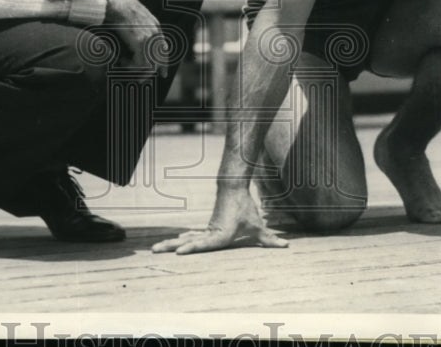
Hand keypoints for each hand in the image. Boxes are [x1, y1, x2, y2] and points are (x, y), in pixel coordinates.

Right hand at [104, 0, 164, 71]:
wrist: (116, 1)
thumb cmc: (120, 8)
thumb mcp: (136, 17)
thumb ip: (140, 28)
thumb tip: (135, 40)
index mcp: (155, 27)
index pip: (164, 50)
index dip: (163, 63)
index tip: (163, 74)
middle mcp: (155, 33)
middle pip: (158, 60)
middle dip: (150, 73)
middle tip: (140, 79)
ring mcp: (149, 37)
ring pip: (150, 65)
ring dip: (137, 71)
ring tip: (126, 69)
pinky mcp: (140, 41)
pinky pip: (141, 63)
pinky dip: (131, 67)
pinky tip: (122, 62)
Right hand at [151, 185, 288, 254]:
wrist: (232, 188)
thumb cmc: (245, 208)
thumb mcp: (257, 225)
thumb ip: (269, 238)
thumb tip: (285, 246)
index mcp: (219, 234)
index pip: (203, 243)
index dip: (191, 248)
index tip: (178, 252)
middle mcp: (209, 233)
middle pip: (187, 241)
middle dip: (171, 246)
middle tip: (154, 250)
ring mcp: (205, 229)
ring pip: (185, 238)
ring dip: (170, 243)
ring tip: (155, 248)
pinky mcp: (205, 227)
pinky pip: (190, 235)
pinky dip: (181, 240)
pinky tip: (173, 243)